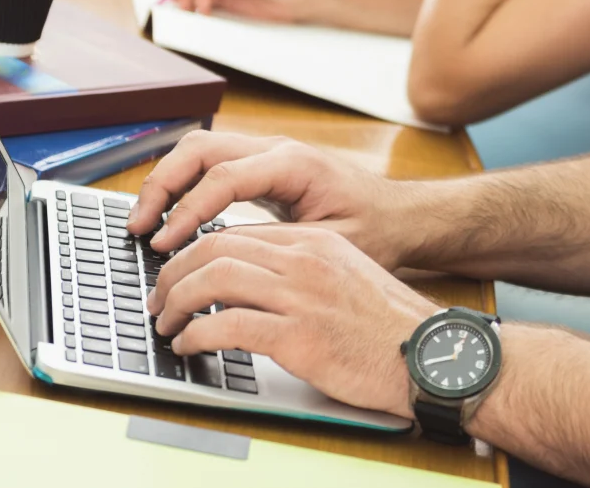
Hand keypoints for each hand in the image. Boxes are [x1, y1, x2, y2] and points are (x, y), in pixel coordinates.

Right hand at [126, 130, 422, 263]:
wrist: (403, 218)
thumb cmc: (377, 231)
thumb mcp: (332, 245)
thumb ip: (280, 246)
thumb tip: (226, 258)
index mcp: (293, 164)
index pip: (223, 175)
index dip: (187, 209)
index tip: (163, 243)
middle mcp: (276, 151)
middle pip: (200, 149)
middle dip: (162, 184)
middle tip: (137, 227)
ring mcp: (267, 156)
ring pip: (200, 151)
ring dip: (167, 182)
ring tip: (143, 224)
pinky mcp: (263, 170)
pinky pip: (212, 166)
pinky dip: (183, 187)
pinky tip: (169, 221)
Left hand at [148, 225, 433, 416]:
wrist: (429, 356)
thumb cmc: (390, 328)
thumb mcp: (347, 278)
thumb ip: (302, 271)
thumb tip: (251, 281)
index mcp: (316, 242)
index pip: (238, 233)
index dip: (195, 253)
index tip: (178, 275)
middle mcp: (306, 260)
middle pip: (217, 248)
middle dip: (175, 273)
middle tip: (161, 298)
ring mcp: (302, 296)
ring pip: (214, 280)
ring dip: (177, 302)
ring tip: (167, 323)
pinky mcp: (298, 336)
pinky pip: (226, 326)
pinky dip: (196, 335)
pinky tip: (189, 346)